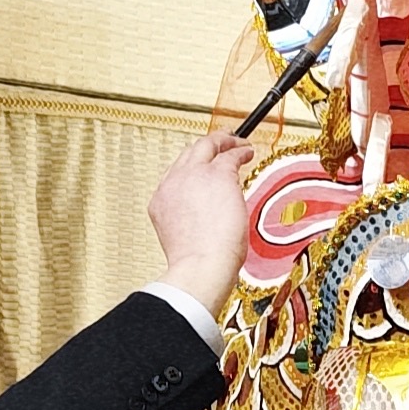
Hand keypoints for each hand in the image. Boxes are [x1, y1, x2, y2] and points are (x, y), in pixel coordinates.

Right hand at [148, 130, 257, 312]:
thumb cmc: (197, 264)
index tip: (202, 170)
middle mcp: (172, 184)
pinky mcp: (218, 175)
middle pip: (187, 154)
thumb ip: (189, 221)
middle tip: (220, 143)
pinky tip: (247, 151)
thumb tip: (207, 219)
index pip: (175, 176)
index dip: (191, 169)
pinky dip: (240, 150)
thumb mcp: (182, 238)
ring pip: (205, 146)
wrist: (201, 267)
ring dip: (222, 142)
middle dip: (204, 147)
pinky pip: (230, 155)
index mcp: (161, 202)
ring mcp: (193, 176)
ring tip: (236, 142)